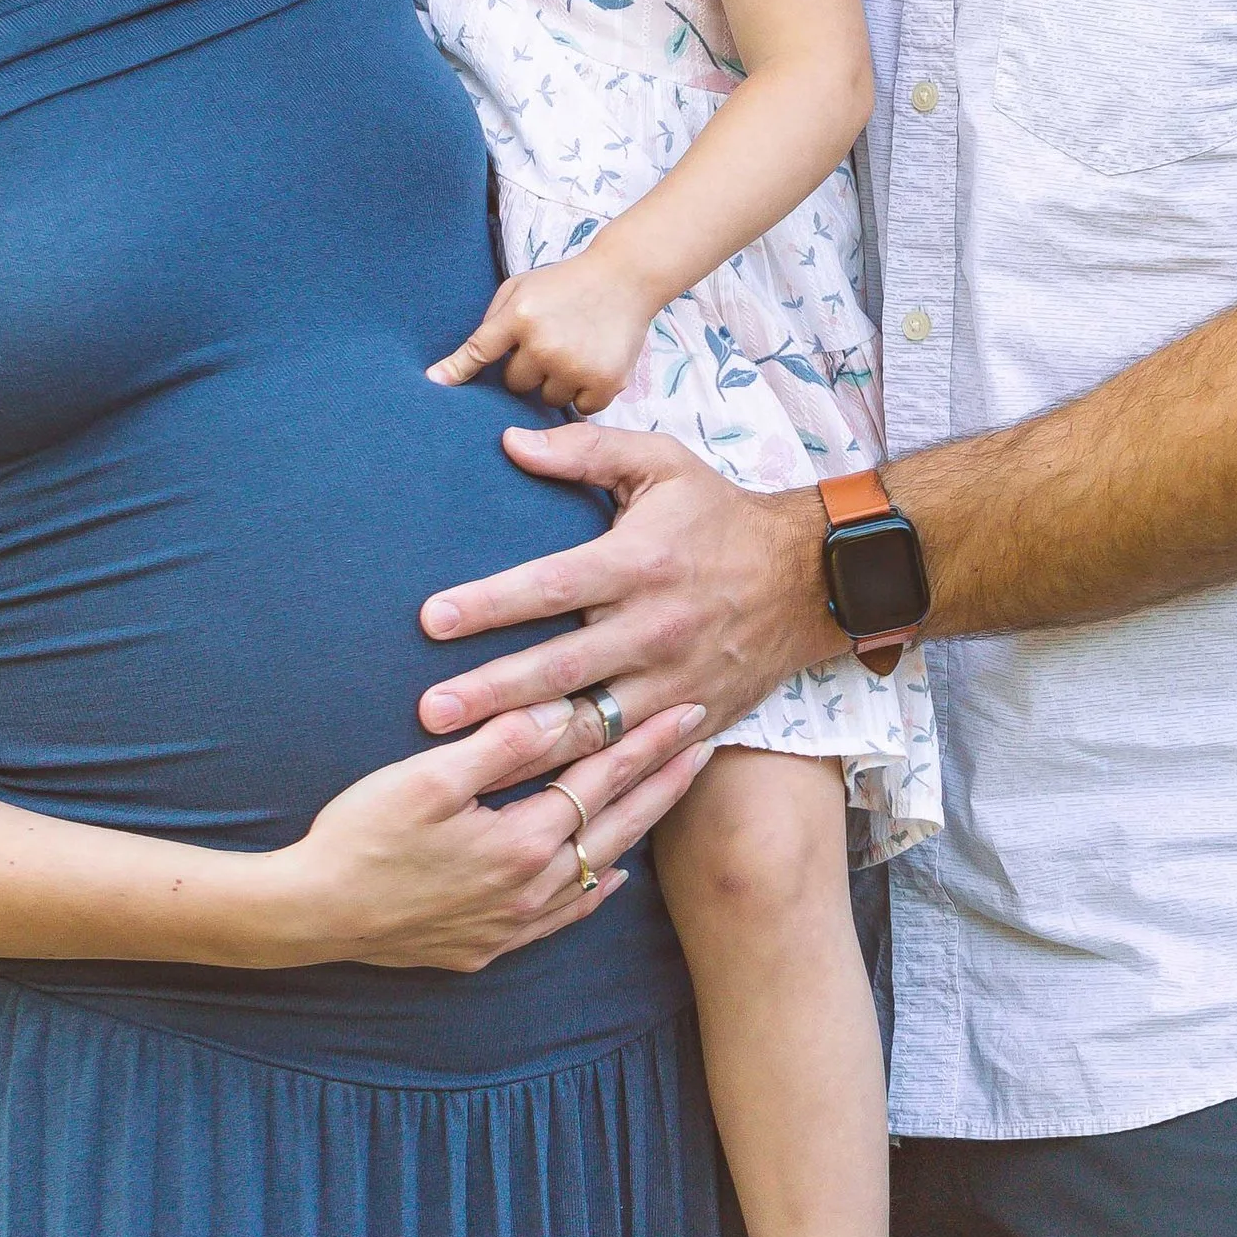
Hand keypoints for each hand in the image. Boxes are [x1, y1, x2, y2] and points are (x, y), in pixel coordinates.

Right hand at [269, 690, 711, 973]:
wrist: (314, 914)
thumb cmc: (362, 834)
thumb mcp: (428, 776)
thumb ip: (502, 745)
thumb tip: (563, 712)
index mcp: (522, 841)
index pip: (603, 781)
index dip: (649, 743)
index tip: (690, 712)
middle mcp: (530, 890)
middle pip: (617, 827)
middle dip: (663, 781)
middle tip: (705, 743)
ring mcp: (512, 924)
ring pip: (598, 873)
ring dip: (636, 829)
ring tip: (668, 795)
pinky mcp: (489, 946)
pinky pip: (565, 918)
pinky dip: (596, 893)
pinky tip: (612, 879)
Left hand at [416, 421, 830, 745]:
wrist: (808, 578)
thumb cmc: (719, 515)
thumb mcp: (662, 463)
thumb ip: (584, 450)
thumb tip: (510, 441)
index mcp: (639, 563)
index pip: (551, 586)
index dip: (489, 603)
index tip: (430, 620)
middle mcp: (655, 628)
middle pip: (559, 669)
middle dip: (490, 693)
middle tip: (428, 712)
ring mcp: (676, 683)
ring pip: (592, 728)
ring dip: (526, 748)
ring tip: (465, 762)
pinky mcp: (693, 720)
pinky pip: (632, 759)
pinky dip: (587, 779)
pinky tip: (537, 795)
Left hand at [427, 242, 663, 411]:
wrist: (625, 277)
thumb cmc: (565, 283)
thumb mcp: (522, 286)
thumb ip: (493, 321)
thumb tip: (457, 366)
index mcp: (520, 316)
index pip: (478, 352)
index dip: (455, 372)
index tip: (435, 385)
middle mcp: (545, 344)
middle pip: (514, 384)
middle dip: (527, 369)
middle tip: (549, 343)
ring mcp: (576, 366)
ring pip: (546, 399)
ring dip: (556, 382)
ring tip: (575, 349)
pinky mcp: (606, 383)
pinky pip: (579, 408)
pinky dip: (584, 393)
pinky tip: (593, 363)